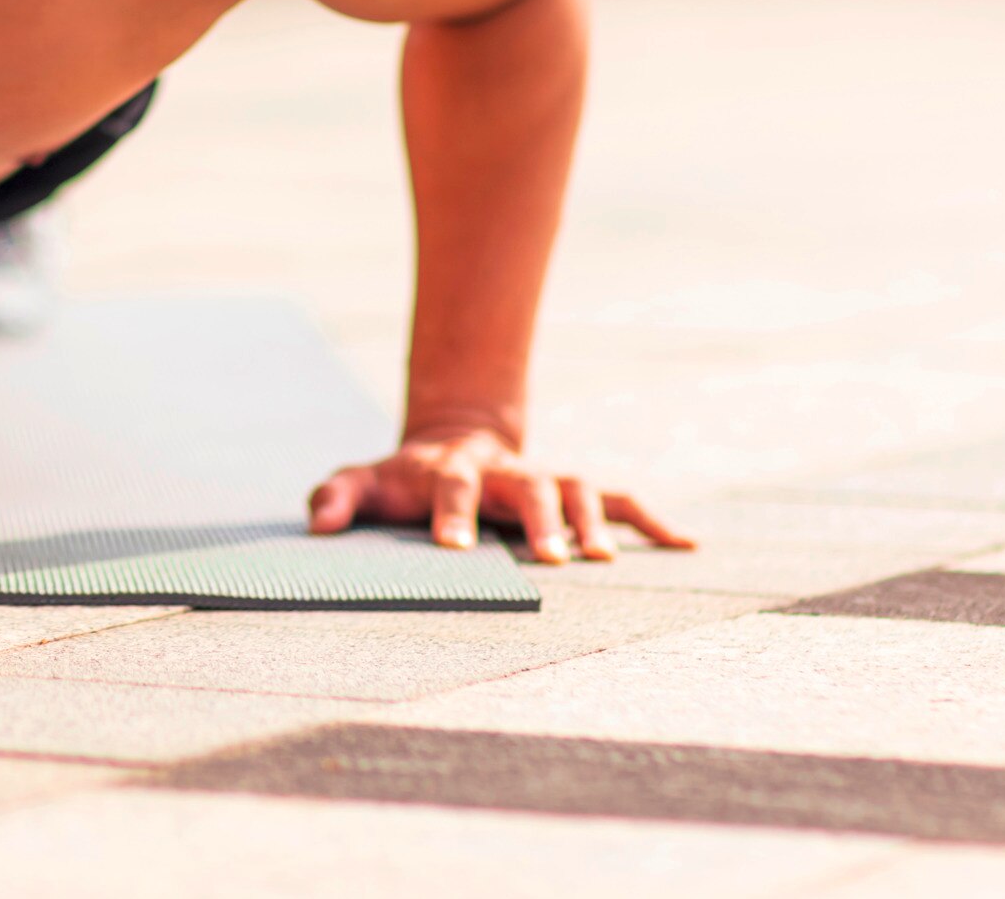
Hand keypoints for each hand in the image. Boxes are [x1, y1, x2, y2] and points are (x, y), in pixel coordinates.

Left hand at [306, 426, 692, 563]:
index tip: (454, 548)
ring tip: (605, 561)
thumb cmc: (403, 480)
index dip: (453, 514)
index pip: (453, 489)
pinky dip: (654, 521)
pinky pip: (622, 501)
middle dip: (541, 520)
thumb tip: (318, 526)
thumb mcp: (363, 480)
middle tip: (550, 558)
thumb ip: (336, 497)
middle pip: (531, 488)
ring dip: (595, 524)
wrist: (453, 444)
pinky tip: (687, 546)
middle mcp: (508, 472)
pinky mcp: (575, 491)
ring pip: (581, 491)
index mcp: (453, 471)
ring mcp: (546, 478)